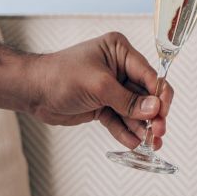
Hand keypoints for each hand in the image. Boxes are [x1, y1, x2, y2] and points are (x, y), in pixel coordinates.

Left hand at [24, 32, 173, 149]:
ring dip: (142, 127)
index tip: (163, 114)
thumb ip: (127, 100)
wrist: (33, 91)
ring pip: (134, 111)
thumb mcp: (98, 85)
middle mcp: (119, 69)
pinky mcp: (103, 105)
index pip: (149, 75)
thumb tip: (154, 109)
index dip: (159, 96)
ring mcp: (111, 88)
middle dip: (153, 115)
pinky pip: (120, 120)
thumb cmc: (60, 76)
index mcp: (120, 51)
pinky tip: (133, 143)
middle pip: (146, 95)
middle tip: (158, 132)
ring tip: (150, 144)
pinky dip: (126, 132)